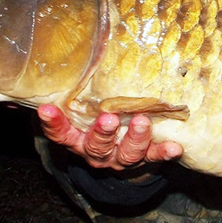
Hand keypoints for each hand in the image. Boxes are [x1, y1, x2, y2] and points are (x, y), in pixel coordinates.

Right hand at [37, 104, 182, 169]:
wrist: (121, 156)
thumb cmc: (98, 124)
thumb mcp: (83, 114)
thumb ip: (76, 98)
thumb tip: (72, 63)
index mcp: (78, 140)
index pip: (61, 134)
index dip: (53, 123)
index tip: (46, 109)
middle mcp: (97, 152)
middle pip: (97, 145)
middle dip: (103, 132)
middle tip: (109, 118)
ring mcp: (121, 158)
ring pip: (127, 153)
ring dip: (135, 138)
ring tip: (142, 121)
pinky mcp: (144, 159)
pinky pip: (154, 157)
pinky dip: (164, 152)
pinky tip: (175, 147)